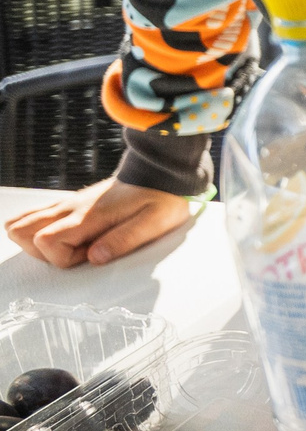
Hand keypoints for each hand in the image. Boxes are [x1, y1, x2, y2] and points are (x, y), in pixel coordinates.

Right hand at [5, 179, 194, 266]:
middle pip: (21, 231)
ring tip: (68, 246)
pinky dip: (37, 230)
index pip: (47, 241)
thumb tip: (95, 258)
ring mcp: (66, 204)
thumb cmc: (160, 199)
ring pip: (21, 223)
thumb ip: (123, 240)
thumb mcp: (154, 223)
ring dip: (34, 241)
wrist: (159, 173)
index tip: (92, 254)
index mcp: (87, 215)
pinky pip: (34, 215)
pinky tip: (63, 235)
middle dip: (40, 252)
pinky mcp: (68, 203)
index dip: (64, 257)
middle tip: (74, 252)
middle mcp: (69, 208)